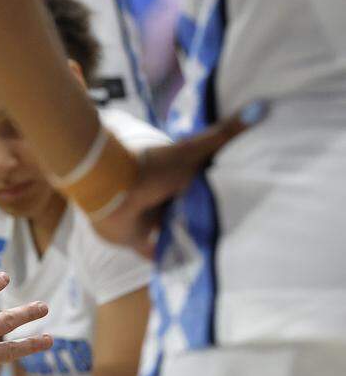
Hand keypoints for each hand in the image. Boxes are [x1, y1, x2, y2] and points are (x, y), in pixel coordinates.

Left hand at [92, 102, 266, 255]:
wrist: (114, 187)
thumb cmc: (155, 166)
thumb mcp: (197, 149)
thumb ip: (226, 132)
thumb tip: (261, 107)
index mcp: (176, 178)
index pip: (200, 188)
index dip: (217, 194)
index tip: (242, 202)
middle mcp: (163, 198)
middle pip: (188, 211)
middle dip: (204, 219)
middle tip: (234, 233)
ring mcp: (149, 219)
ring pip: (173, 232)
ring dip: (187, 239)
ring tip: (216, 253)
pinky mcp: (137, 239)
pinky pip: (154, 253)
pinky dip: (166, 259)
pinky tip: (184, 268)